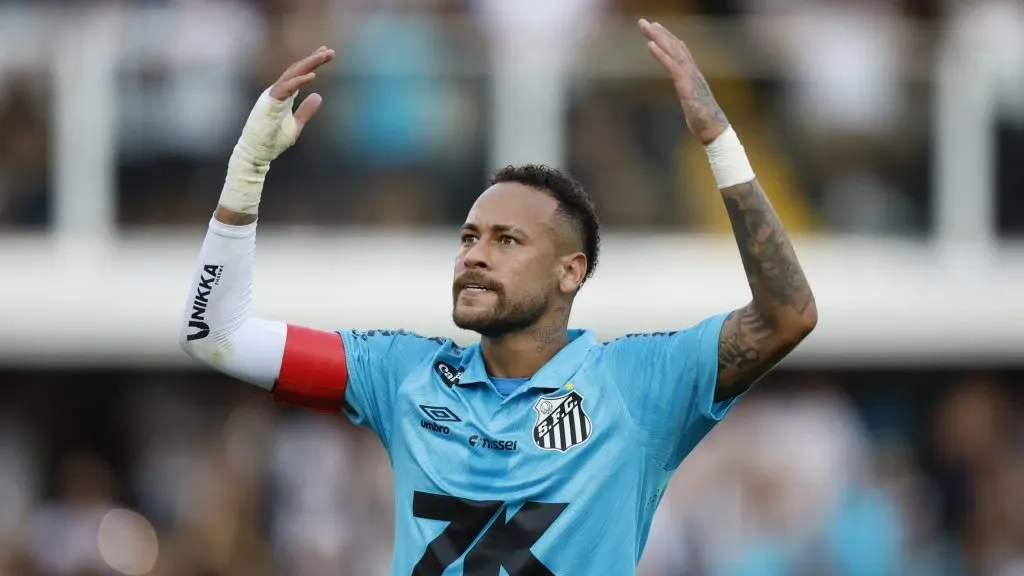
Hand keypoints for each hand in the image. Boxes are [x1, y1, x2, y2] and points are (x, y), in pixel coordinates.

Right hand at [236, 46, 335, 165]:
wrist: (258, 152)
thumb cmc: (273, 139)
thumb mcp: (296, 124)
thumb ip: (306, 110)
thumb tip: (318, 96)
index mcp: (283, 94)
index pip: (299, 74)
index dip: (312, 63)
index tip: (326, 54)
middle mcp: (277, 91)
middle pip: (297, 69)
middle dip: (313, 59)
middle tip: (330, 51)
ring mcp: (272, 95)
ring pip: (292, 74)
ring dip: (308, 64)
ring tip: (323, 56)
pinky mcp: (270, 103)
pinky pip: (286, 88)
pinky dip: (299, 81)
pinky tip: (313, 76)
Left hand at [639, 19, 727, 144]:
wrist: (713, 128)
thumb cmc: (702, 117)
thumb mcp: (691, 100)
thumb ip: (686, 90)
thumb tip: (683, 87)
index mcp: (692, 74)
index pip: (679, 51)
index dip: (668, 38)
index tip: (656, 27)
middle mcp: (691, 71)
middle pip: (674, 46)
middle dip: (659, 33)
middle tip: (643, 21)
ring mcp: (690, 76)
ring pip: (673, 52)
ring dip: (658, 38)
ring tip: (646, 26)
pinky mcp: (686, 85)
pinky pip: (672, 66)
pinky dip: (661, 55)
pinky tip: (650, 45)